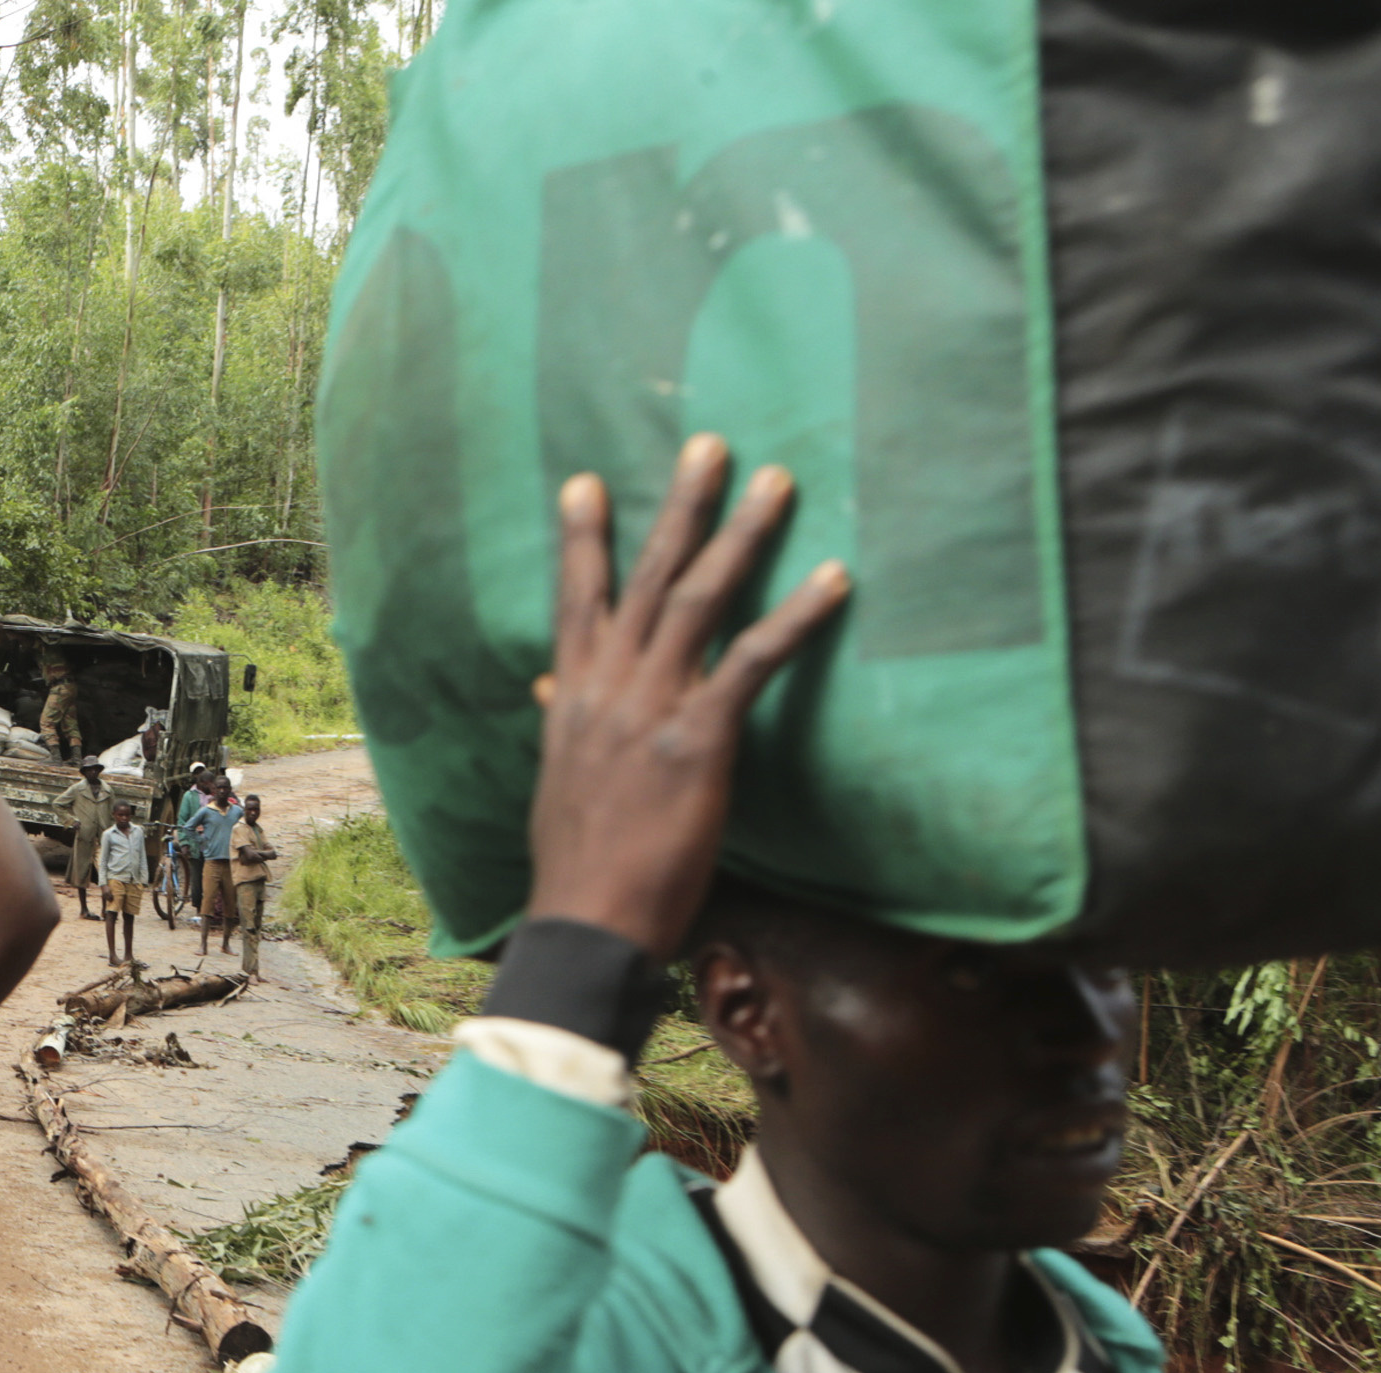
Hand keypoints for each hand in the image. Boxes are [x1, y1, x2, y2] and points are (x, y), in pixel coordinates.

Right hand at [526, 435, 849, 960]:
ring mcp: (652, 707)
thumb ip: (561, 724)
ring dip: (741, 534)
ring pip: (699, 599)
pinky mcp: (699, 737)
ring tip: (777, 482)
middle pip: (647, 577)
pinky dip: (797, 614)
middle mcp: (607, 687)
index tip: (587, 482)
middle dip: (680, 506)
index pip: (576, 602)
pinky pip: (754, 659)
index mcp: (572, 699)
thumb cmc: (576, 864)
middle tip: (709, 444)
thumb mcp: (557, 781)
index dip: (583, 540)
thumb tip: (547, 689)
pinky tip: (833, 579)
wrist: (586, 920)